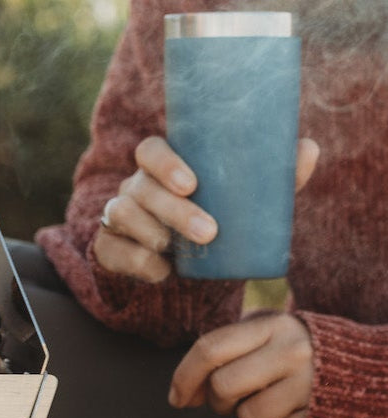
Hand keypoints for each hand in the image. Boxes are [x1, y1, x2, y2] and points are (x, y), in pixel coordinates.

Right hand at [93, 134, 319, 282]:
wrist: (184, 267)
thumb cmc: (216, 220)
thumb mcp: (243, 201)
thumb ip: (272, 177)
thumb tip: (308, 148)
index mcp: (162, 167)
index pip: (150, 150)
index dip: (165, 163)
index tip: (192, 183)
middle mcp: (136, 187)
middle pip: (142, 187)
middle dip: (174, 209)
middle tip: (209, 231)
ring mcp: (118, 216)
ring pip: (123, 214)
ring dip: (154, 232)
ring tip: (180, 250)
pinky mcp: (109, 247)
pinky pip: (113, 250)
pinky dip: (139, 261)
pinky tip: (161, 270)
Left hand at [168, 312, 313, 417]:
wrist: (369, 370)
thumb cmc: (299, 352)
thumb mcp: (269, 333)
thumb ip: (227, 349)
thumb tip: (183, 392)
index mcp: (272, 325)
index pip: (209, 348)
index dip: (184, 376)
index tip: (176, 397)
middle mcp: (292, 351)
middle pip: (223, 386)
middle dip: (217, 400)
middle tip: (231, 398)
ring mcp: (309, 384)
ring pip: (248, 416)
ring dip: (248, 416)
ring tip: (269, 400)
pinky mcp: (322, 415)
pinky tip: (292, 412)